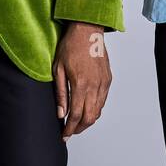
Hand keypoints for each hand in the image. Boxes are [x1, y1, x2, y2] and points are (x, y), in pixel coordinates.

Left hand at [52, 21, 111, 139]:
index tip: (64, 135)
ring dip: (88, 120)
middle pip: (90, 117)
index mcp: (80, 84)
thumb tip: (60, 113)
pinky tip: (87, 108)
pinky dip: (95, 109)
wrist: (87, 30)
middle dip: (79, 128)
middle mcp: (94, 86)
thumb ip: (60, 93)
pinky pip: (103, 100)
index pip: (76, 115)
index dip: (69, 129)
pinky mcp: (108, 79)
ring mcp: (103, 83)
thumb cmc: (71, 46)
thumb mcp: (58, 69)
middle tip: (70, 132)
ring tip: (77, 122)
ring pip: (98, 110)